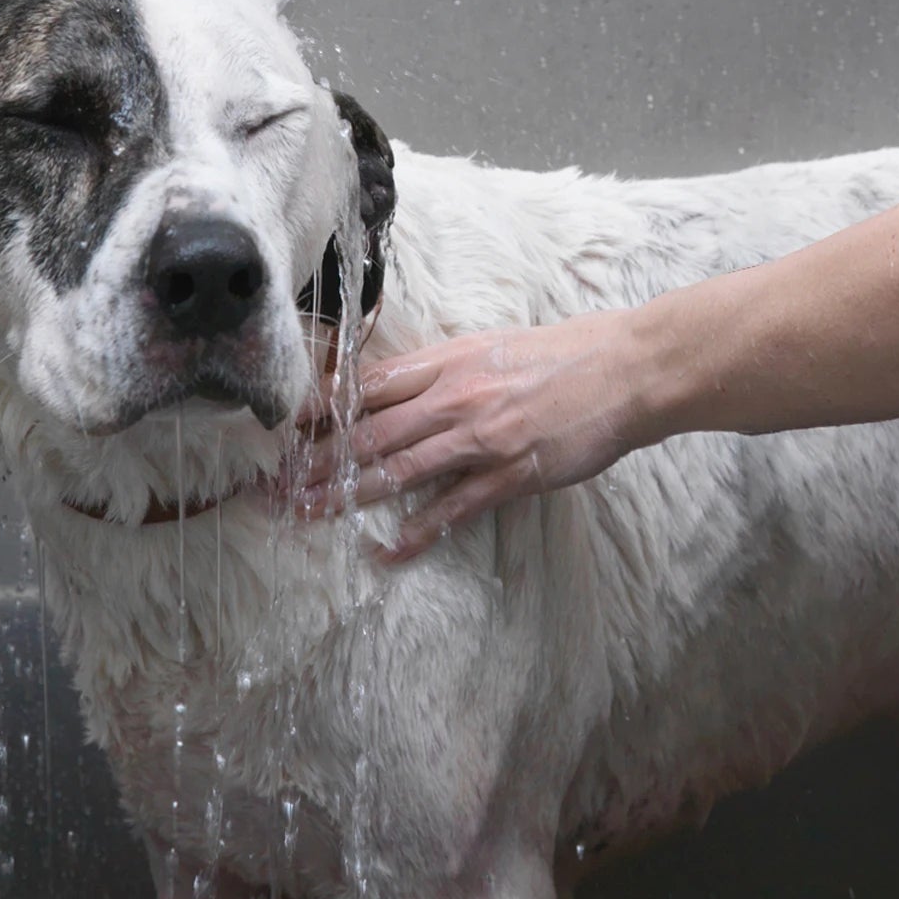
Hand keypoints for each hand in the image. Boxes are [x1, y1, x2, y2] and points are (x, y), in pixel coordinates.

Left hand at [294, 311, 658, 560]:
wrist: (625, 368)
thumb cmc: (562, 354)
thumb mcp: (490, 347)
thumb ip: (444, 369)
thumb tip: (400, 387)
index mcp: (446, 361)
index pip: (366, 384)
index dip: (320, 407)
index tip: (281, 427)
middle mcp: (452, 397)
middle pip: (367, 430)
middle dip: (315, 459)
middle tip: (273, 484)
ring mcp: (480, 436)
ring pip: (397, 468)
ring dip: (346, 494)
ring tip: (306, 515)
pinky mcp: (511, 472)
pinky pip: (454, 507)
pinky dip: (419, 531)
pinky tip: (388, 552)